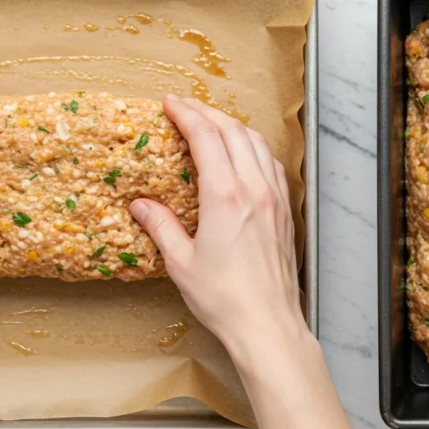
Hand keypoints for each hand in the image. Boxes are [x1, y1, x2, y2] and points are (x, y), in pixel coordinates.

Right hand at [129, 95, 307, 355]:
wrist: (267, 324)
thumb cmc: (226, 299)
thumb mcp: (181, 262)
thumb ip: (161, 226)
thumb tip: (142, 206)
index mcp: (225, 196)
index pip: (206, 138)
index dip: (187, 114)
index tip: (171, 103)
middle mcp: (254, 190)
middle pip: (234, 132)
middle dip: (208, 113)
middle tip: (186, 108)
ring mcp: (275, 200)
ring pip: (257, 144)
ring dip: (234, 127)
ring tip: (214, 125)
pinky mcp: (286, 213)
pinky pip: (273, 165)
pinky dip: (255, 149)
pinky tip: (245, 157)